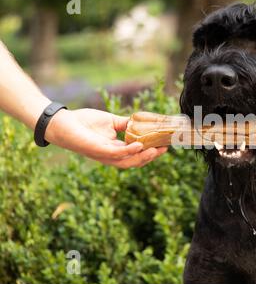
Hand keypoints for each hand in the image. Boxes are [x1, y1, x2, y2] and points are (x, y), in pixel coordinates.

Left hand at [45, 108, 166, 167]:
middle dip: (151, 157)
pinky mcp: (97, 151)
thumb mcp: (110, 122)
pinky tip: (139, 145)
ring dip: (143, 157)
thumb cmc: (84, 122)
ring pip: (128, 162)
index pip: (136, 154)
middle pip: (135, 162)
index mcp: (115, 150)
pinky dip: (129, 151)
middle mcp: (111, 156)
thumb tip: (139, 122)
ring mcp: (104, 155)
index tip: (164, 144)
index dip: (151, 151)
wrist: (63, 122)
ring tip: (156, 150)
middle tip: (164, 149)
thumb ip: (124, 124)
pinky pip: (116, 154)